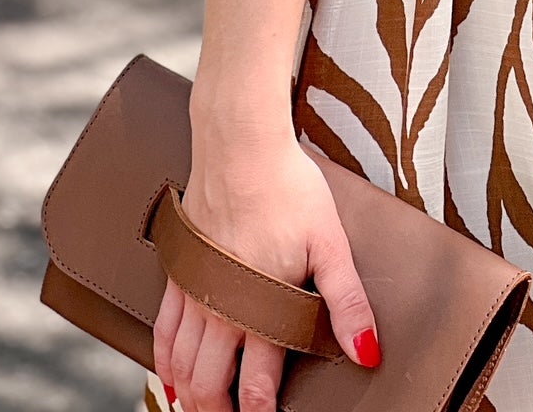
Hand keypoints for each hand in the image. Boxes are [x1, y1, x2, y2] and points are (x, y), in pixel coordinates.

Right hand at [153, 130, 381, 411]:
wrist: (241, 146)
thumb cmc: (289, 189)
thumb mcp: (330, 244)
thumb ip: (347, 302)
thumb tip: (368, 350)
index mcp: (260, 307)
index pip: (255, 384)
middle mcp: (222, 307)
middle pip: (210, 384)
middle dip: (219, 411)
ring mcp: (196, 289)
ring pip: (182, 364)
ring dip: (191, 395)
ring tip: (202, 411)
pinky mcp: (180, 269)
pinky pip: (163, 330)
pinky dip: (165, 361)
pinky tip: (170, 376)